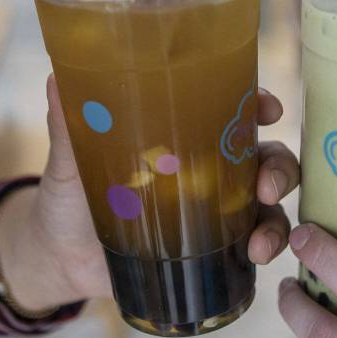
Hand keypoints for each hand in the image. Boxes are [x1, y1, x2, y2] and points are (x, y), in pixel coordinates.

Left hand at [0, 76, 299, 308]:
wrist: (59, 258)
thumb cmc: (68, 197)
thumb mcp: (69, 160)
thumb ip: (68, 124)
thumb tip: (57, 78)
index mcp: (183, 135)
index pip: (234, 109)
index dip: (260, 104)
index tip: (269, 109)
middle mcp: (209, 168)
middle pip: (265, 156)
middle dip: (279, 168)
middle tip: (266, 186)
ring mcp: (215, 211)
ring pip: (268, 205)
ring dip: (276, 220)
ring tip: (259, 243)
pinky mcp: (212, 250)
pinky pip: (253, 244)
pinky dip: (265, 248)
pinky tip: (255, 258)